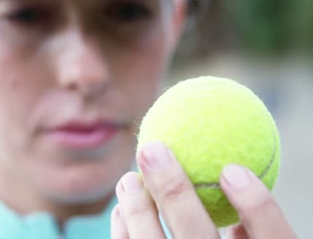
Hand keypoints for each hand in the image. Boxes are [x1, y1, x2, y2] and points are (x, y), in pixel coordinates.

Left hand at [112, 141, 295, 238]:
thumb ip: (256, 229)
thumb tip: (237, 179)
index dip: (258, 206)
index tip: (232, 169)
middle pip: (197, 237)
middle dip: (172, 189)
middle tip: (151, 148)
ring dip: (137, 209)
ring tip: (128, 179)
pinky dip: (124, 232)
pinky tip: (121, 210)